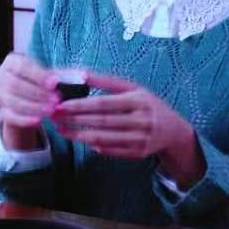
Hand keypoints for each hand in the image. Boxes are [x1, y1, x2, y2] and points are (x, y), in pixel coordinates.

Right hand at [0, 52, 60, 147]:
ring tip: (51, 111)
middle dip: (36, 93)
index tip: (55, 83)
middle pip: (15, 85)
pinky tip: (39, 121)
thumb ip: (66, 75)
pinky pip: (11, 116)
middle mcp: (0, 75)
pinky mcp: (2, 112)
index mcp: (12, 61)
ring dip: (33, 107)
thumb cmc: (43, 82)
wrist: (29, 99)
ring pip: (13, 102)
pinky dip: (25, 119)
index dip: (38, 76)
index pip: (22, 67)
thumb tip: (84, 76)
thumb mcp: (53, 76)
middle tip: (56, 101)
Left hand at [51, 71, 204, 185]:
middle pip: (101, 122)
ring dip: (79, 135)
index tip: (61, 105)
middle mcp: (141, 120)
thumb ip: (107, 82)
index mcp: (139, 101)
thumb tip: (80, 74)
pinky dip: (94, 146)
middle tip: (54, 116)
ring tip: (61, 129)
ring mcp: (140, 139)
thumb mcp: (134, 88)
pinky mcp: (138, 154)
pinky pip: (110, 151)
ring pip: (103, 139)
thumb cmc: (147, 104)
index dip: (81, 106)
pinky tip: (80, 139)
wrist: (174, 131)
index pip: (104, 104)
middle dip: (75, 120)